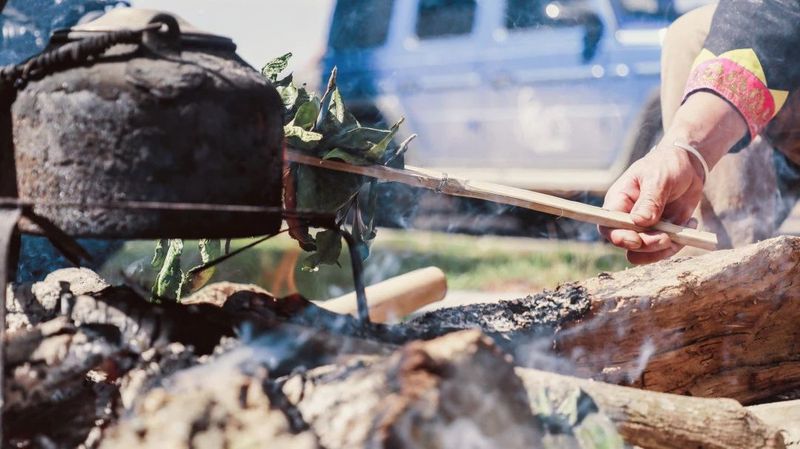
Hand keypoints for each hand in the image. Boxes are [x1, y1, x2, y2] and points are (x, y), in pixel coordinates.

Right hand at [599, 145, 704, 263]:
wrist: (687, 167)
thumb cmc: (666, 166)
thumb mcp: (658, 178)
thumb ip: (650, 200)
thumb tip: (639, 221)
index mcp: (619, 202)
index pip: (608, 227)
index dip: (619, 237)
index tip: (637, 240)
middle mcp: (628, 219)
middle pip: (627, 245)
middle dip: (648, 245)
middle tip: (667, 237)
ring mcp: (645, 229)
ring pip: (645, 253)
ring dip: (663, 250)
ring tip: (681, 232)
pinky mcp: (662, 233)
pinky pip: (665, 250)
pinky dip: (679, 242)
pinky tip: (690, 223)